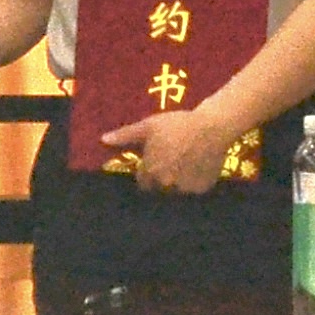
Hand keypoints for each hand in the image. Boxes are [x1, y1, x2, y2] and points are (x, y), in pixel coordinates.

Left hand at [103, 108, 238, 195]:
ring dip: (179, 181)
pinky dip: (195, 181)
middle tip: (173, 160)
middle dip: (163, 178)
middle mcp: (166, 185)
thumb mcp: (148, 126)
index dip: (148, 173)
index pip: (144, 183)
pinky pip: (195, 190)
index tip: (156, 163)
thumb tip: (103, 140)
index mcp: (151, 172)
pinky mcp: (202, 189)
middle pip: (160, 188)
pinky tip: (199, 166)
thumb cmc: (176, 124)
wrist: (212, 127)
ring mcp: (186, 189)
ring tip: (187, 162)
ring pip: (178, 190)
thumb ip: (125, 136)